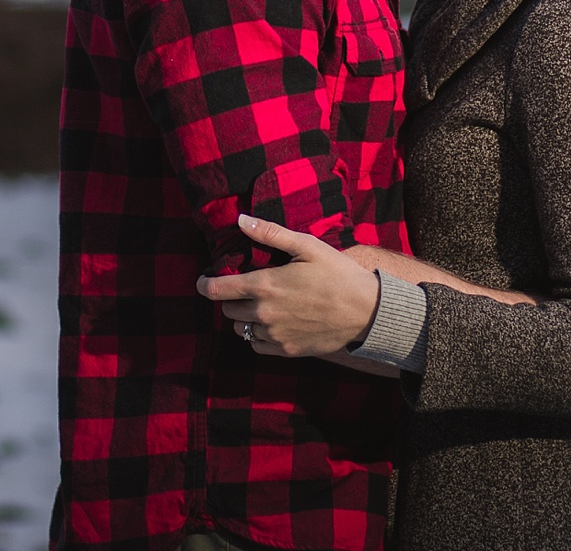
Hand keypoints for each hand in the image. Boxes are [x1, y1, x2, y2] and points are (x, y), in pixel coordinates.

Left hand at [194, 215, 379, 356]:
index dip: (204, 285)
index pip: (217, 290)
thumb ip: (270, 234)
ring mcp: (274, 335)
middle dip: (231, 298)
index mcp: (264, 286)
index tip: (203, 281)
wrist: (366, 311)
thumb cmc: (338, 274)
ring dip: (245, 317)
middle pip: (228, 310)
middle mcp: (263, 313)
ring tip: (261, 305)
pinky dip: (257, 336)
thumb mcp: (306, 246)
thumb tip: (241, 220)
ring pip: (241, 328)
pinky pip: (257, 346)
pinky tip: (272, 323)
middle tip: (245, 288)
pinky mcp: (287, 350)